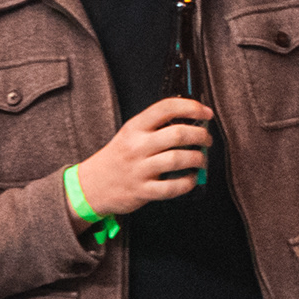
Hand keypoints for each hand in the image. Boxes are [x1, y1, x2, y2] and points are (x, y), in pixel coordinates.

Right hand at [79, 96, 213, 217]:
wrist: (91, 184)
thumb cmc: (118, 157)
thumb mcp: (131, 134)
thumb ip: (155, 126)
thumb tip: (192, 121)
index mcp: (135, 127)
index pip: (166, 108)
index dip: (192, 107)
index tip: (206, 113)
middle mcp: (137, 146)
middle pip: (178, 134)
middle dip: (201, 135)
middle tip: (207, 139)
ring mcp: (139, 169)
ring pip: (178, 159)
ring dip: (198, 158)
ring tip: (201, 159)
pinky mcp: (142, 191)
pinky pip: (172, 187)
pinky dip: (188, 182)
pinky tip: (191, 178)